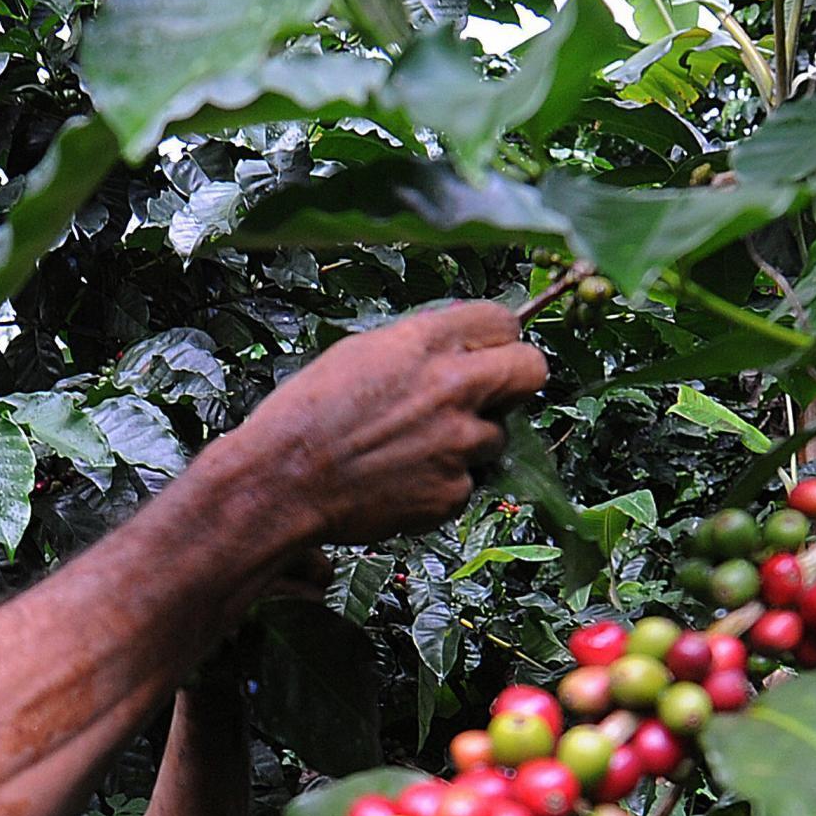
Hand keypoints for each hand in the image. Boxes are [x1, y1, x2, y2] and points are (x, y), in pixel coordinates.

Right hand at [224, 302, 547, 547]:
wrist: (284, 481)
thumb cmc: (308, 414)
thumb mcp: (360, 353)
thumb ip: (418, 346)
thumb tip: (455, 346)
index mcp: (427, 343)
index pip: (504, 323)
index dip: (497, 339)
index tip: (487, 352)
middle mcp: (454, 388)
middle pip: (531, 371)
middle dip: (515, 380)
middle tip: (491, 395)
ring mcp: (458, 444)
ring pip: (497, 436)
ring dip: (469, 441)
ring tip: (416, 448)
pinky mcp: (452, 492)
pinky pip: (467, 483)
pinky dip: (443, 483)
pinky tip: (403, 479)